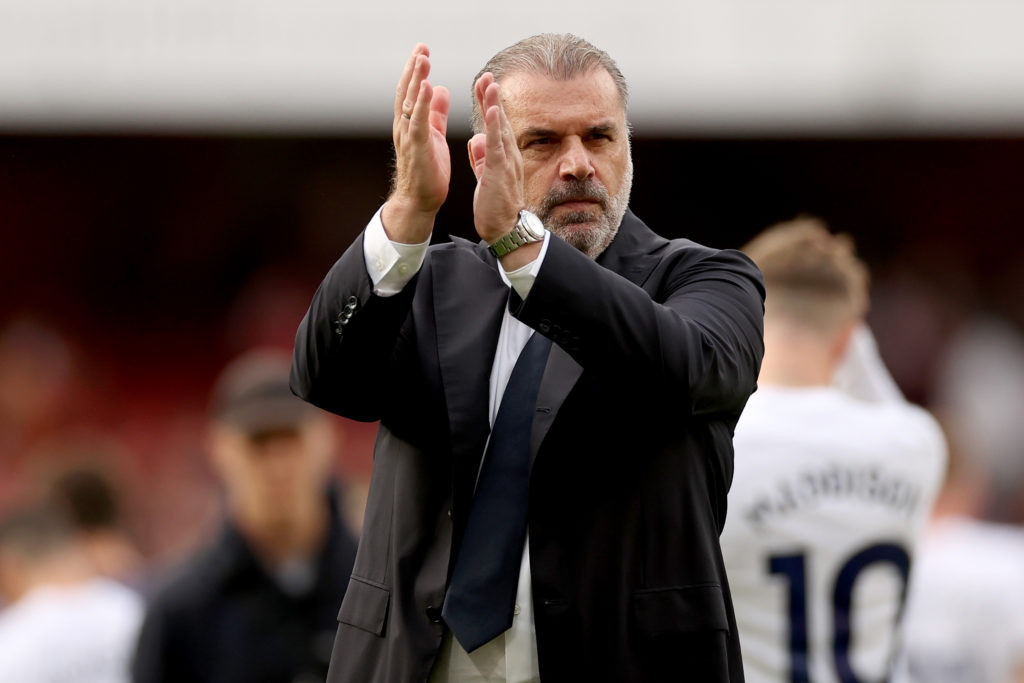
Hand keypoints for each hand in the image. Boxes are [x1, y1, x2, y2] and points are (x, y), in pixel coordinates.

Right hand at [383, 44, 450, 243]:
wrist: (419, 200)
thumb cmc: (427, 170)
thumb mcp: (434, 134)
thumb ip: (436, 112)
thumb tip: (441, 88)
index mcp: (410, 124)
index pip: (411, 92)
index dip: (416, 71)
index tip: (422, 50)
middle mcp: (405, 127)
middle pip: (408, 92)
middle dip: (414, 69)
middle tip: (422, 47)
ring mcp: (409, 137)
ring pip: (411, 103)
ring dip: (417, 80)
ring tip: (423, 60)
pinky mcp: (418, 148)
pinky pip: (420, 122)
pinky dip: (423, 104)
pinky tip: (428, 87)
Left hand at [468, 73, 524, 243]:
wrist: (505, 230)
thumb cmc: (496, 208)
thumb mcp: (485, 178)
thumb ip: (481, 159)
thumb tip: (476, 140)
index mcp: (502, 158)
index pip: (495, 127)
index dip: (490, 106)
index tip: (483, 87)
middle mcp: (508, 156)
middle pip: (499, 121)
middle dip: (492, 98)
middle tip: (487, 75)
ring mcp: (505, 163)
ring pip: (499, 128)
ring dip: (494, 104)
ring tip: (490, 83)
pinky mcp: (499, 172)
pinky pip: (497, 145)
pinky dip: (494, 126)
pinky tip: (491, 110)